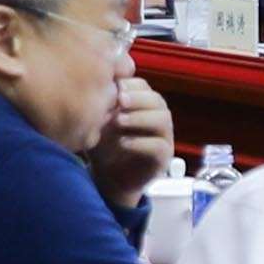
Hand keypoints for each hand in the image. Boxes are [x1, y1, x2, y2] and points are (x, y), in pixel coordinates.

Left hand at [97, 77, 181, 193]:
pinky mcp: (163, 158)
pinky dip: (141, 143)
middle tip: (119, 100)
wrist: (109, 178)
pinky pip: (159, 146)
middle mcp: (157, 117)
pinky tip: (123, 143)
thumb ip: (103, 106)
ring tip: (119, 121)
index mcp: (142, 105)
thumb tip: (101, 87)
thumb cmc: (104, 147)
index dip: (129, 85)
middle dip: (137, 98)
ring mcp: (163, 137)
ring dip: (140, 118)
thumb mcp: (99, 123)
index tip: (113, 87)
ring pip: (162, 119)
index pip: (142, 86)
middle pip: (156, 100)